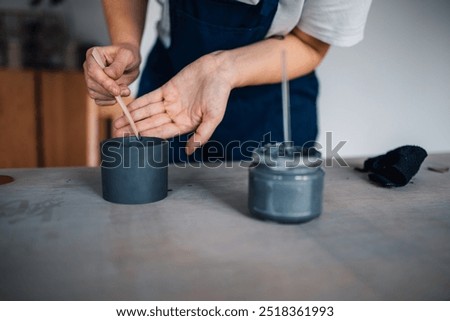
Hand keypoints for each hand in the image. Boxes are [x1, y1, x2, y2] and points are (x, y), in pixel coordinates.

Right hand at [83, 43, 140, 105]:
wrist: (130, 62)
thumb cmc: (128, 55)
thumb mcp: (127, 56)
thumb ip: (118, 65)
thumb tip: (109, 75)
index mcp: (93, 55)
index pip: (93, 71)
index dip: (104, 83)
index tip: (117, 91)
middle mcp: (88, 67)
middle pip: (92, 84)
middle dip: (109, 91)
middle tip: (126, 91)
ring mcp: (90, 79)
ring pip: (94, 94)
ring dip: (111, 97)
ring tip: (125, 90)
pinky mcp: (96, 89)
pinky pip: (98, 100)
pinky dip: (109, 101)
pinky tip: (119, 96)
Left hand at [113, 53, 233, 154]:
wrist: (220, 70)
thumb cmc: (220, 94)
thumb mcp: (214, 117)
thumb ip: (202, 135)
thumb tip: (189, 152)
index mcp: (186, 124)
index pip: (162, 133)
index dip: (146, 136)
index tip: (131, 141)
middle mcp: (176, 115)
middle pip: (151, 124)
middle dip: (134, 129)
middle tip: (117, 135)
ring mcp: (171, 102)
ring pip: (148, 112)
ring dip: (132, 118)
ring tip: (117, 124)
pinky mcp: (168, 89)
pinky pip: (150, 97)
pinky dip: (139, 103)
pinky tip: (127, 109)